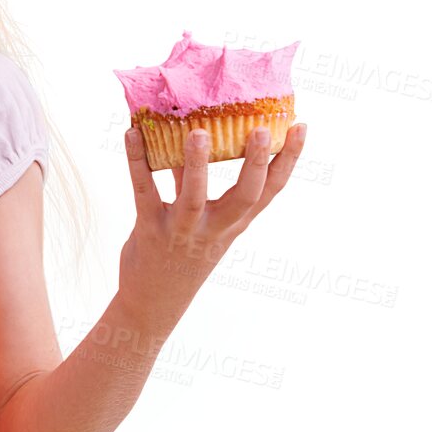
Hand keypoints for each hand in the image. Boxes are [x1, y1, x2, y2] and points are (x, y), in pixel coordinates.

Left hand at [117, 123, 308, 331]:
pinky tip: (131, 133)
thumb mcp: (201, 223)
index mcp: (234, 224)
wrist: (154, 304)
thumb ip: (196, 183)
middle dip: (255, 162)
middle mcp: (214, 229)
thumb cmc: (180, 255)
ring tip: (198, 131)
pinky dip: (137, 161)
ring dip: (196, 163)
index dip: (287, 160)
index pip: (270, 191)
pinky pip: (144, 191)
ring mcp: (183, 231)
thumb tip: (196, 136)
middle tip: (261, 129)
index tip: (300, 128)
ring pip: (194, 196)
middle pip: (245, 196)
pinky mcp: (150, 230)